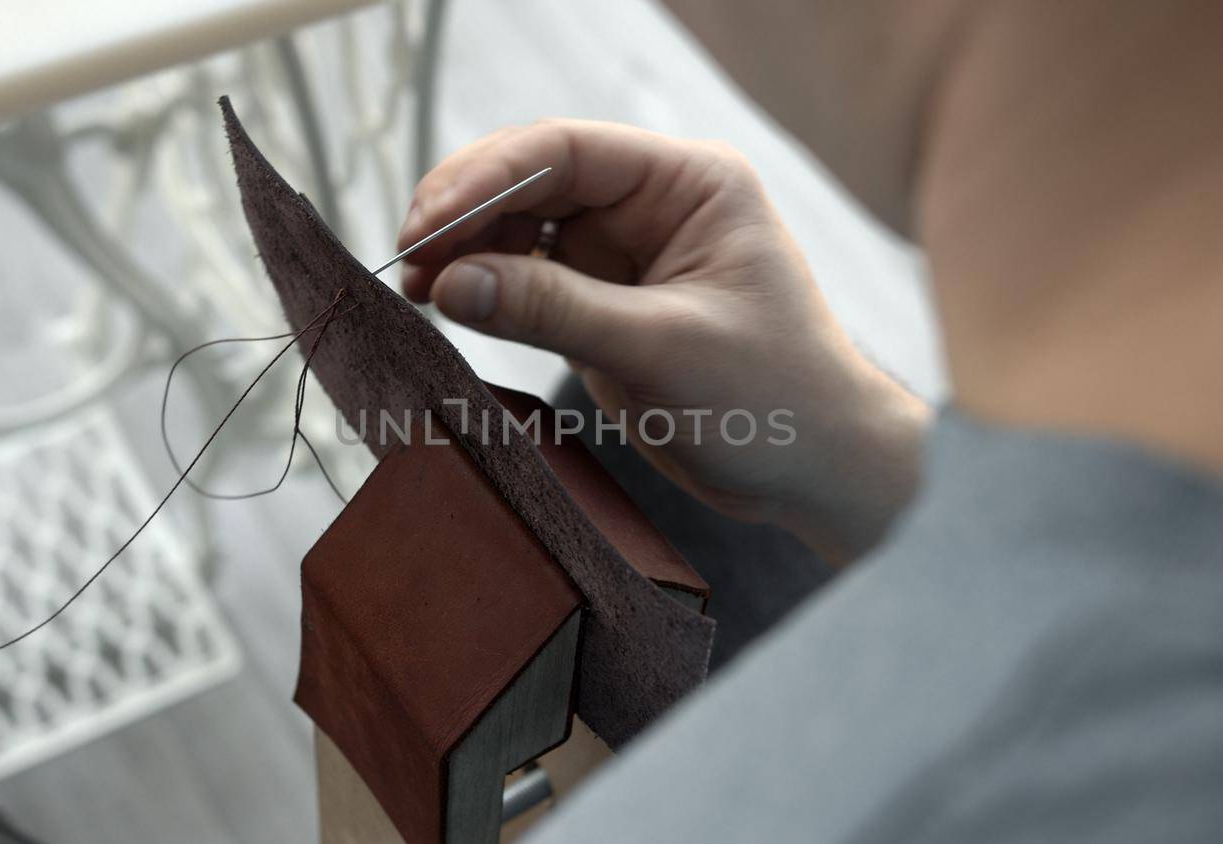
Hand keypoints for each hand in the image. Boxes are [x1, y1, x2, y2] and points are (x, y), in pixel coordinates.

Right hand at [398, 120, 929, 562]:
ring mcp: (625, 252)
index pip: (568, 151)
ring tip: (419, 289)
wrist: (814, 470)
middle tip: (409, 260)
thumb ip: (554, 310)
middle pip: (534, 180)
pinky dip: (487, 289)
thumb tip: (453, 282)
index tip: (426, 224)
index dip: (486, 178)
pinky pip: (528, 279)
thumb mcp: (660, 350)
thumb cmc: (773, 399)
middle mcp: (654, 204)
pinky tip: (449, 305)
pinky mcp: (605, 301)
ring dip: (467, 251)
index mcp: (689, 184)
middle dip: (466, 214)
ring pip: (522, 228)